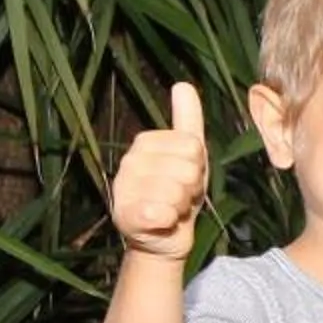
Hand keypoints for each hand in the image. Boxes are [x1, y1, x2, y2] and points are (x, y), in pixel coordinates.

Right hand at [111, 82, 207, 259]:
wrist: (164, 238)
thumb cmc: (178, 193)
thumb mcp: (188, 154)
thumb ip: (187, 120)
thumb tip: (182, 84)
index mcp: (145, 142)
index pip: (192, 146)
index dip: (198, 166)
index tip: (187, 177)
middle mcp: (130, 161)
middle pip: (187, 168)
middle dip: (192, 187)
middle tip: (180, 196)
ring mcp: (124, 188)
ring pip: (176, 192)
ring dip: (182, 206)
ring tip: (172, 208)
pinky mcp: (124, 215)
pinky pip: (159, 212)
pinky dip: (168, 220)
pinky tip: (162, 221)